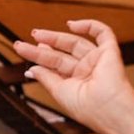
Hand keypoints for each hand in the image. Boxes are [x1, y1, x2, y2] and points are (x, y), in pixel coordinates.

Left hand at [13, 20, 133, 133]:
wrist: (106, 108)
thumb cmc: (84, 106)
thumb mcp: (58, 91)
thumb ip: (45, 77)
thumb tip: (31, 69)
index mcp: (75, 82)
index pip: (55, 65)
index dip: (39, 57)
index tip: (24, 50)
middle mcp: (86, 70)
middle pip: (62, 53)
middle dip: (45, 45)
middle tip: (27, 38)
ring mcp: (97, 60)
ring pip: (75, 42)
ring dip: (55, 37)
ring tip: (37, 34)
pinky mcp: (110, 51)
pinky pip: (102, 33)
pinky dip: (89, 25)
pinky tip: (71, 25)